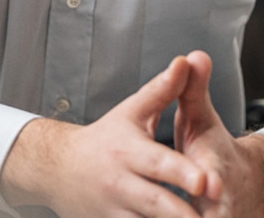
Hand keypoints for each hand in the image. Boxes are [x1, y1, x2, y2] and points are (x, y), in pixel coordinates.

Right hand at [0, 55, 221, 216]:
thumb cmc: (105, 139)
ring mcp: (115, 209)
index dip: (182, 173)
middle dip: (181, 214)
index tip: (205, 181)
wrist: (58, 167)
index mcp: (128, 151)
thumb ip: (162, 90)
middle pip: (155, 202)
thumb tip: (186, 62)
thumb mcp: (131, 111)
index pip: (159, 162)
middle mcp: (121, 182)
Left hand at [172, 51, 263, 217]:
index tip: (210, 185)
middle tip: (188, 214)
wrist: (245, 188)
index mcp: (215, 169)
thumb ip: (193, 91)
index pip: (215, 175)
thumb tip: (195, 55)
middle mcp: (220, 201)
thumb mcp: (203, 119)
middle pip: (214, 213)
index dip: (212, 180)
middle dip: (205, 214)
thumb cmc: (215, 152)